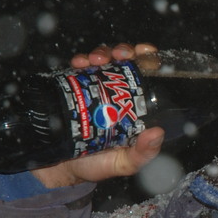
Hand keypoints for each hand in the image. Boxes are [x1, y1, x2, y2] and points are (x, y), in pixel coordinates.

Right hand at [33, 42, 163, 187]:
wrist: (59, 168)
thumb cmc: (97, 164)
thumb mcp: (124, 163)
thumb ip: (143, 153)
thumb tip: (158, 133)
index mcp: (135, 105)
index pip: (148, 74)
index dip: (149, 58)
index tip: (145, 53)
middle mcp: (116, 92)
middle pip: (125, 60)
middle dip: (123, 50)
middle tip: (118, 55)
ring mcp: (94, 87)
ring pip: (102, 58)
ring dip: (101, 52)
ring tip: (95, 60)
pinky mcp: (74, 87)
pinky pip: (78, 67)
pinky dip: (80, 60)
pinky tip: (78, 63)